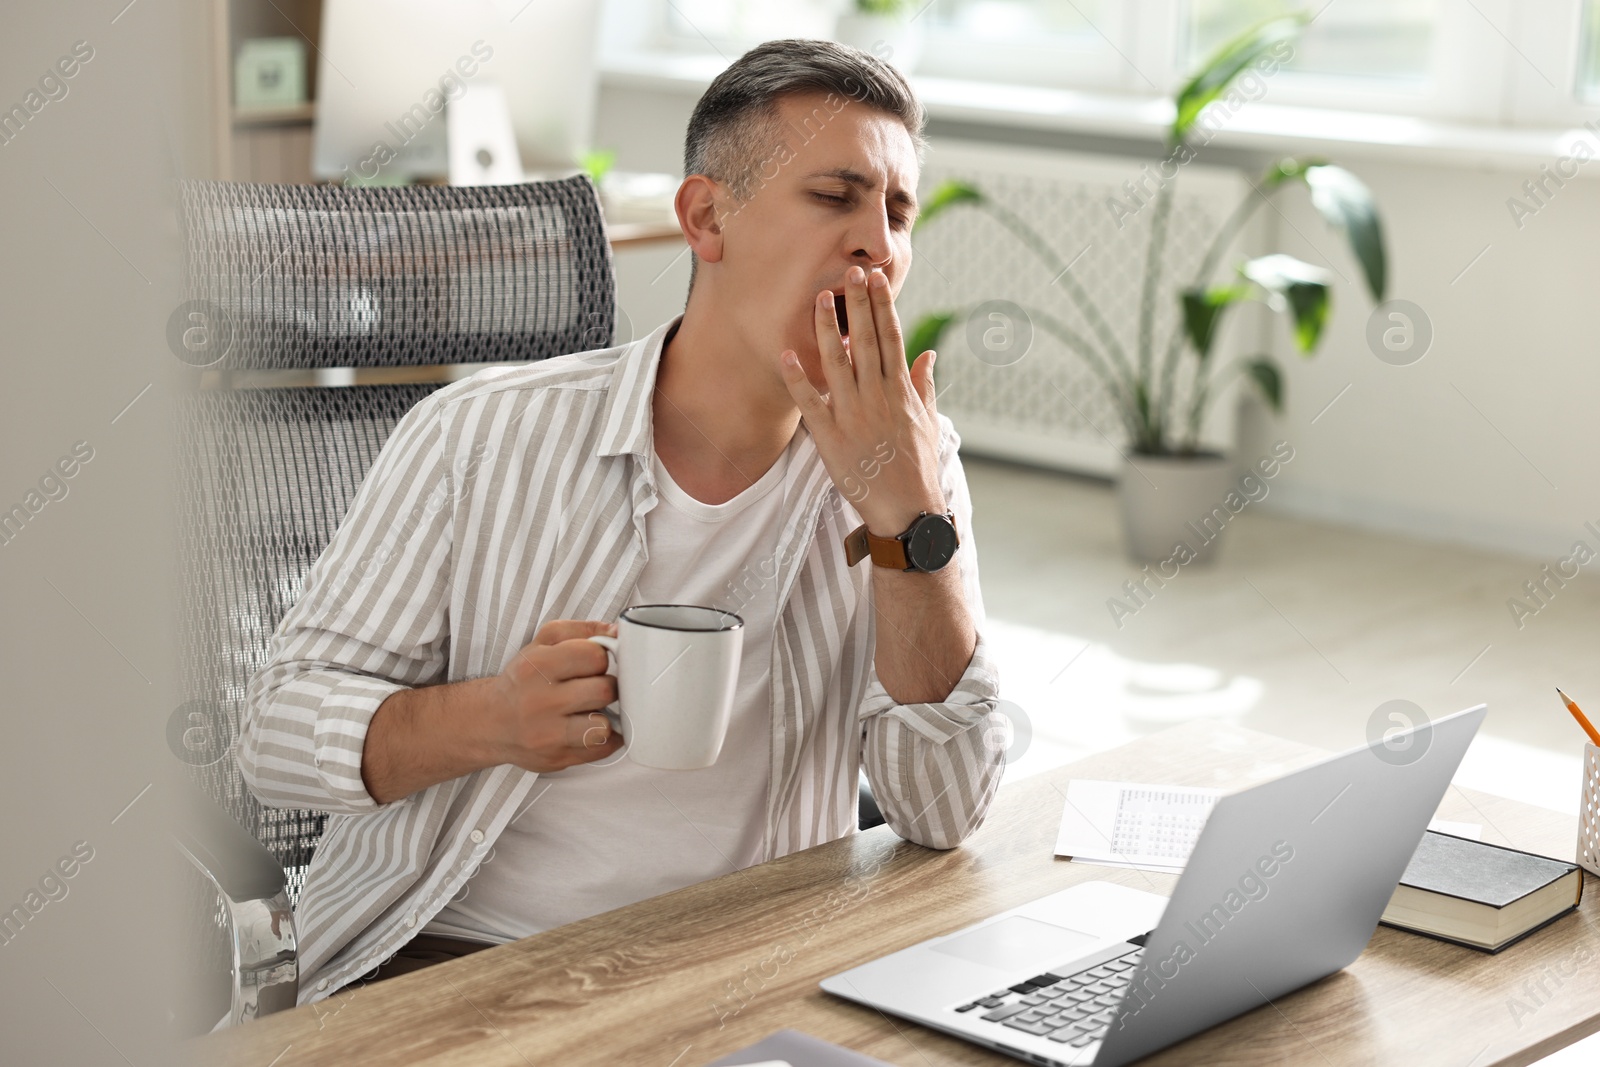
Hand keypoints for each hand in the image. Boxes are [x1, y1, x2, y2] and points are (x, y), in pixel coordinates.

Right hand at [486, 619, 623, 771]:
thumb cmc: (522, 681)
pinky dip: (605, 739)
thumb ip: (580, 631)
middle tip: (594, 687)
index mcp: (537, 666)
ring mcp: (547, 735)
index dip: (601, 658)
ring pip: (603, 727)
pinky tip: (591, 728)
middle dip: (607, 686)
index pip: (595, 656)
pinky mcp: (557, 758)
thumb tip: (616, 631)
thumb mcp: (542, 644)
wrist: (490, 723)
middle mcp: (540, 702)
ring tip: (592, 711)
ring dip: (605, 717)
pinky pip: (602, 750)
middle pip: (604, 690)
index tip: (594, 663)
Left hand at [779, 264, 946, 536]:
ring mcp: (854, 416)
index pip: (892, 338)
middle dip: (858, 305)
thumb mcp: (929, 423)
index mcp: (901, 392)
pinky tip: (786, 354)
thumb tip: (928, 355)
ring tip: (819, 298)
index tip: (876, 278)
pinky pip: (810, 403)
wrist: (907, 510)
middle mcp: (878, 398)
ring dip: (827, 329)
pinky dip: (798, 378)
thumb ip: (924, 385)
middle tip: (848, 271)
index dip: (883, 306)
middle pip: (867, 342)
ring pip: (838, 363)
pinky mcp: (831, 438)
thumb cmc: (917, 466)